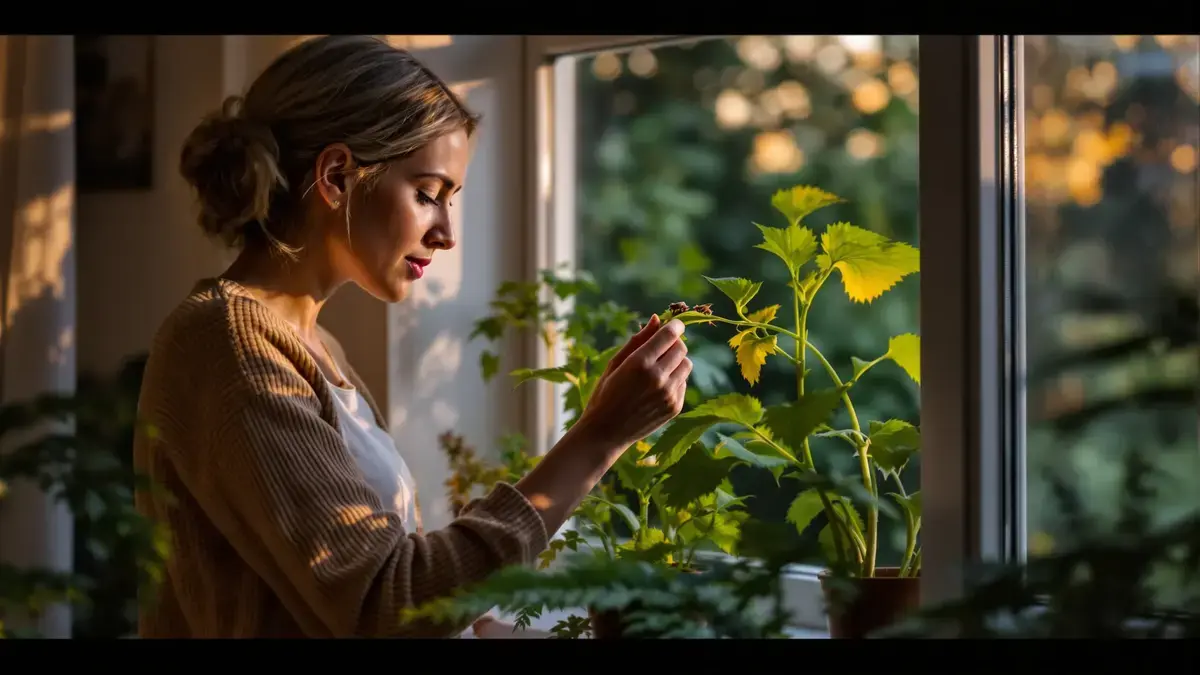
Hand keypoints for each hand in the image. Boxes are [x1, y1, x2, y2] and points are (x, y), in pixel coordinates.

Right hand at [578, 315, 690, 448]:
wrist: (605, 432)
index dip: (675, 326)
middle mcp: (658, 378)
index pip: (670, 335)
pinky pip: (683, 383)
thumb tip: (657, 319)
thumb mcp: (615, 364)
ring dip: (676, 361)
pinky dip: (675, 379)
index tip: (675, 324)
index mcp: (640, 363)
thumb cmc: (605, 394)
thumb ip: (638, 340)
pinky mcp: (675, 407)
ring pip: (687, 365)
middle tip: (662, 347)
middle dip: (674, 343)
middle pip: (681, 348)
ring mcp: (669, 394)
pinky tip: (657, 387)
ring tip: (659, 368)